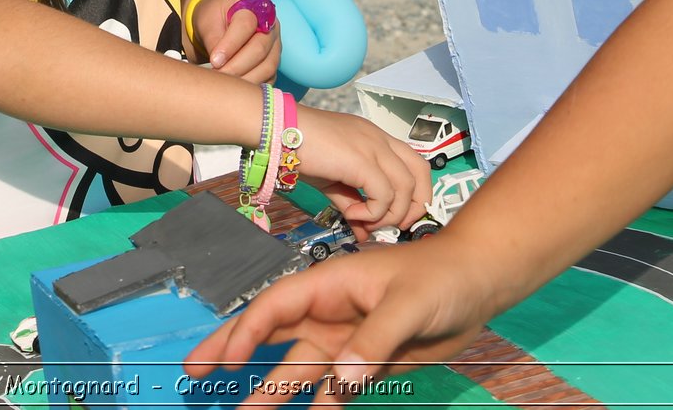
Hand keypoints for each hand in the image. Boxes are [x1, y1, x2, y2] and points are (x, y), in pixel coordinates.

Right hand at [185, 239, 493, 405]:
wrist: (478, 283)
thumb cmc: (440, 276)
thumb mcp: (408, 302)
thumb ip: (375, 338)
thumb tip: (341, 380)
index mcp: (327, 285)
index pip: (275, 307)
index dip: (245, 332)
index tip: (227, 361)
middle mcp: (327, 314)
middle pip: (269, 334)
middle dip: (232, 350)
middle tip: (194, 371)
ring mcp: (344, 340)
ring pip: (296, 368)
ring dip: (270, 391)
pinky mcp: (366, 362)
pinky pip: (334, 390)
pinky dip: (318, 407)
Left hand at [195, 0, 280, 81]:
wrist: (218, 26)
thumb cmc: (212, 19)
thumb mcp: (207, 21)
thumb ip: (213, 38)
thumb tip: (218, 63)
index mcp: (253, 8)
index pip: (246, 25)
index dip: (230, 45)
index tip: (214, 61)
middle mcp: (270, 27)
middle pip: (259, 49)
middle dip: (236, 66)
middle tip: (217, 76)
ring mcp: (274, 47)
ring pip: (267, 67)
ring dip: (244, 79)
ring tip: (224, 85)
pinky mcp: (273, 64)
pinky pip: (268, 79)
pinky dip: (252, 87)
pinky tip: (235, 90)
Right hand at [294, 105, 431, 232]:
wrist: (278, 130)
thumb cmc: (299, 149)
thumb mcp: (332, 180)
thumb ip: (352, 204)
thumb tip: (363, 234)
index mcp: (376, 139)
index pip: (415, 165)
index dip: (415, 193)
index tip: (398, 216)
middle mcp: (380, 140)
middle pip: (421, 173)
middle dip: (415, 205)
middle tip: (396, 225)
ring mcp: (374, 147)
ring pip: (406, 188)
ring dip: (390, 214)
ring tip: (365, 222)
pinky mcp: (362, 161)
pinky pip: (383, 196)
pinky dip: (373, 213)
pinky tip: (352, 215)